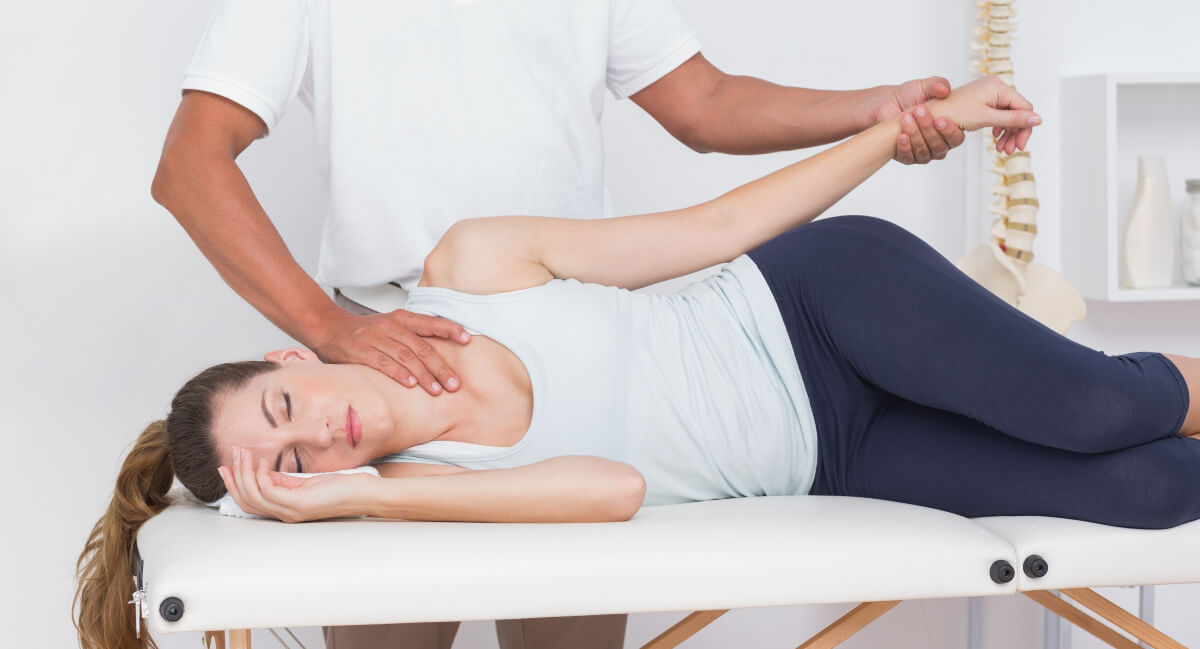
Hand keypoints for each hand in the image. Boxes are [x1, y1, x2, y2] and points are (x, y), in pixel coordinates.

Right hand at [218, 446, 377, 521]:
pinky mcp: (300, 504)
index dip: (235, 485)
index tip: (225, 466)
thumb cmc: (341, 488)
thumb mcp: (306, 483)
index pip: (250, 502)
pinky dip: (261, 476)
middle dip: (234, 477)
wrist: (366, 495)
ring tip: (244, 453)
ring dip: (244, 473)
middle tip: (232, 455)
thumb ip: (285, 481)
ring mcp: (292, 511)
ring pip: (254, 496)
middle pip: (247, 501)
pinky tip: (262, 462)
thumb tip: (263, 471)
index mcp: (285, 509)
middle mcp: (285, 514)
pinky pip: (270, 491)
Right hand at [312, 307, 469, 394]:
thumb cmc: (364, 331)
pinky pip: (383, 363)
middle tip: (455, 384)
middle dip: (440, 367)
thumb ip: (412, 336)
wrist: (328, 327)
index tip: (467, 339)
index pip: (430, 322)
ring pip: (405, 357)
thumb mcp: (390, 326)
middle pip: (421, 346)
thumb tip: (441, 352)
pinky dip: (398, 374)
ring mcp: (375, 338)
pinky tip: (410, 385)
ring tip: (437, 390)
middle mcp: (390, 326)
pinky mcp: (361, 351)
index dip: (449, 329)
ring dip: (423, 375)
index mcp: (401, 318)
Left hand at [876, 76, 964, 164]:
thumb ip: (937, 85)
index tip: (939, 119)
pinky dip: (905, 147)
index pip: (956, 138)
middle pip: (938, 145)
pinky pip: (909, 157)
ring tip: (906, 117)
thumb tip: (944, 89)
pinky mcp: (907, 157)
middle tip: (919, 111)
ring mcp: (923, 152)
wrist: (888, 102)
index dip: (949, 131)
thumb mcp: (925, 86)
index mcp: (949, 129)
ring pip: (924, 151)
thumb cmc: (910, 96)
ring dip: (915, 134)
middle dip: (927, 128)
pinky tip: (901, 136)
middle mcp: (938, 144)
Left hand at [924, 75, 1040, 154]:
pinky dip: (998, 128)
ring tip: (1002, 149)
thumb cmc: (953, 112)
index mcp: (998, 87)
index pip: (1024, 107)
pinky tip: (995, 139)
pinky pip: (997, 114)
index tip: (1019, 147)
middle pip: (1017, 111)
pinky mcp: (981, 101)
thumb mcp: (986, 117)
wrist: (929, 112)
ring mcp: (988, 94)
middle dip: (1016, 132)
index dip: (1025, 128)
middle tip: (1009, 151)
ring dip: (1007, 133)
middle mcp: (995, 87)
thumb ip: (1012, 119)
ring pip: (1007, 114)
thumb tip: (1039, 119)